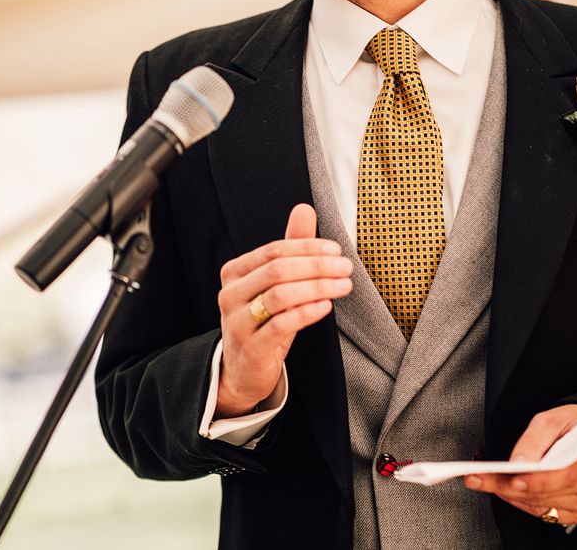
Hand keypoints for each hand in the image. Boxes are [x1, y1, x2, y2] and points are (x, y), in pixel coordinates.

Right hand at [215, 204, 352, 416]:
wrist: (243, 369)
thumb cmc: (264, 320)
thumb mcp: (276, 283)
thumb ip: (291, 246)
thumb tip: (304, 208)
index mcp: (235, 272)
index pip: (274, 250)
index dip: (307, 247)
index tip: (337, 249)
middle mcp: (230, 294)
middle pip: (277, 270)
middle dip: (316, 266)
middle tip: (346, 267)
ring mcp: (237, 322)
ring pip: (279, 296)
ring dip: (317, 287)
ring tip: (343, 285)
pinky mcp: (251, 348)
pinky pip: (280, 325)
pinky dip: (306, 312)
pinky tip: (326, 306)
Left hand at [465, 405, 576, 525]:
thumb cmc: (567, 423)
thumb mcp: (549, 419)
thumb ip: (534, 439)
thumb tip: (518, 463)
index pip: (565, 473)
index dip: (538, 480)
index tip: (513, 478)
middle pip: (548, 492)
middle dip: (509, 486)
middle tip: (479, 478)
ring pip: (542, 504)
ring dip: (509, 494)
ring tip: (484, 479)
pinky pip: (544, 513)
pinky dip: (520, 502)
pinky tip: (505, 489)